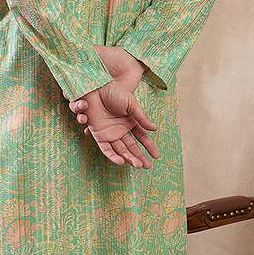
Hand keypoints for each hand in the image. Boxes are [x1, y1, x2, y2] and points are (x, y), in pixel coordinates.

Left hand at [68, 46, 160, 163]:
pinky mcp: (99, 135)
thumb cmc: (114, 92)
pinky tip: (121, 161)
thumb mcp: (131, 104)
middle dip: (140, 157)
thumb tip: (155, 129)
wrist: (96, 87)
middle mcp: (121, 130)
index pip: (142, 138)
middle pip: (132, 147)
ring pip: (121, 150)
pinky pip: (106, 148)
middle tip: (147, 166)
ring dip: (129, 158)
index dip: (149, 147)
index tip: (157, 156)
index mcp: (130, 122)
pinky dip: (113, 156)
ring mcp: (110, 133)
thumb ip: (142, 118)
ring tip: (137, 165)